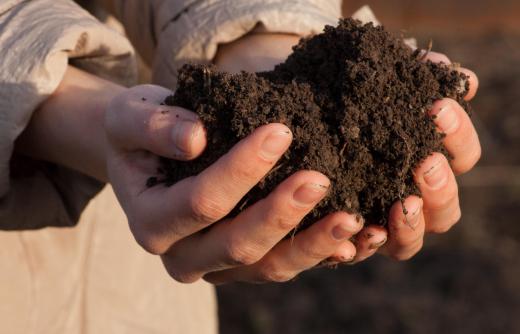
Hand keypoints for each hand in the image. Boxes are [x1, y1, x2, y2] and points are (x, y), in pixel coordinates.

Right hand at [105, 84, 362, 283]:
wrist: (148, 154)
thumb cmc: (140, 131)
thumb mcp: (130, 116)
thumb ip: (153, 127)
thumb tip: (194, 139)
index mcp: (150, 222)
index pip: (201, 203)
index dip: (241, 170)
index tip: (280, 131)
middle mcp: (182, 256)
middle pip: (237, 246)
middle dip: (280, 213)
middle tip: (320, 178)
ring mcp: (216, 266)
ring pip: (267, 268)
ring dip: (310, 244)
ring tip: (350, 217)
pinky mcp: (244, 264)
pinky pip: (283, 266)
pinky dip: (317, 254)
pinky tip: (351, 237)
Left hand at [353, 51, 480, 261]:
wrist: (290, 109)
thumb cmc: (338, 94)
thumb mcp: (370, 78)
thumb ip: (414, 76)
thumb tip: (461, 78)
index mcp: (423, 159)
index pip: (461, 157)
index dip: (458, 136)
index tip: (438, 107)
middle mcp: (406, 195)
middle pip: (445, 210)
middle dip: (441, 186)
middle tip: (425, 161)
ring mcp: (375, 220)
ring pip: (410, 241)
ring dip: (412, 224)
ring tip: (404, 202)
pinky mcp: (341, 235)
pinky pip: (360, 252)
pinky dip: (365, 246)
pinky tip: (363, 230)